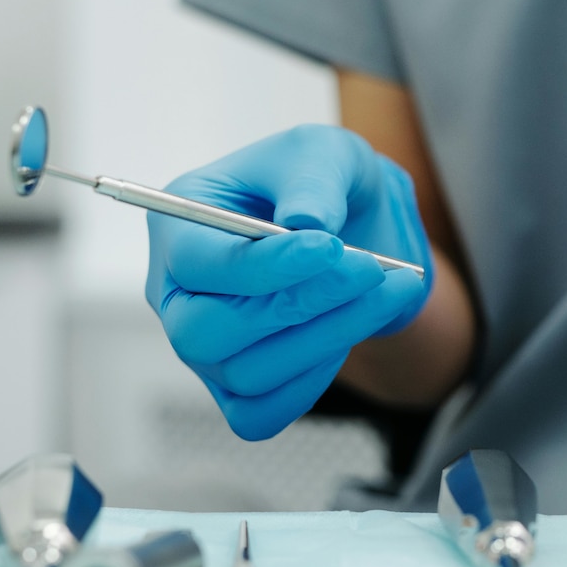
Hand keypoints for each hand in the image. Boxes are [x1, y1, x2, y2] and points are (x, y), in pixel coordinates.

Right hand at [146, 125, 432, 439]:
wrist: (353, 227)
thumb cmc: (320, 181)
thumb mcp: (323, 152)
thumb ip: (313, 179)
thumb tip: (305, 223)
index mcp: (178, 224)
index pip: (197, 262)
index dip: (264, 264)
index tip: (332, 247)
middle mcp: (176, 292)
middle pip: (204, 332)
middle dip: (296, 306)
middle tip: (369, 269)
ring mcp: (202, 347)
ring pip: (244, 373)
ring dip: (327, 336)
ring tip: (389, 287)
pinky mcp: (234, 387)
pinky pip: (258, 414)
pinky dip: (310, 383)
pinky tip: (352, 330)